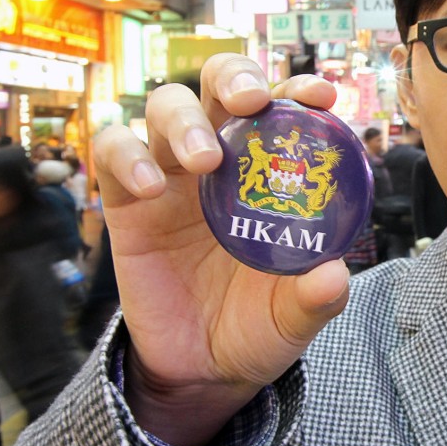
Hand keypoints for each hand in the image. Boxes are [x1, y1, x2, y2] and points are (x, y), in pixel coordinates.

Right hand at [93, 54, 350, 445]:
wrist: (204, 368)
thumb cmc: (258, 326)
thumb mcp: (295, 317)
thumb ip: (316, 297)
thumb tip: (334, 274)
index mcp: (271, 176)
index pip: (283, 113)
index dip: (299, 92)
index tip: (322, 96)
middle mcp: (223, 163)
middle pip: (219, 85)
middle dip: (235, 77)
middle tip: (252, 101)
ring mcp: (173, 177)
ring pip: (166, 107)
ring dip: (185, 120)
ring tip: (205, 160)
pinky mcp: (127, 202)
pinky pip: (113, 152)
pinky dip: (127, 156)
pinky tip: (150, 188)